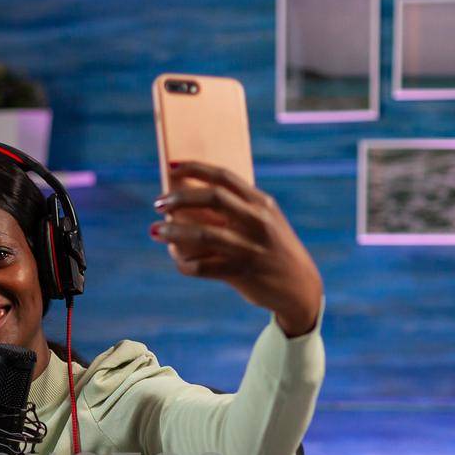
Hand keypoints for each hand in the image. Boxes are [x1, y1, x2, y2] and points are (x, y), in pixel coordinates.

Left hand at [150, 161, 322, 337]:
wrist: (300, 288)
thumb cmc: (273, 250)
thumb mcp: (265, 223)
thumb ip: (238, 210)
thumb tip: (190, 201)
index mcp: (262, 203)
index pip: (225, 177)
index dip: (196, 168)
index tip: (172, 167)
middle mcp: (257, 222)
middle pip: (212, 199)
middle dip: (179, 198)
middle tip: (158, 203)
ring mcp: (250, 247)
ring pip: (202, 234)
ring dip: (173, 232)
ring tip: (155, 232)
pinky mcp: (242, 273)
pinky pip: (203, 267)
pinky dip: (185, 264)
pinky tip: (179, 261)